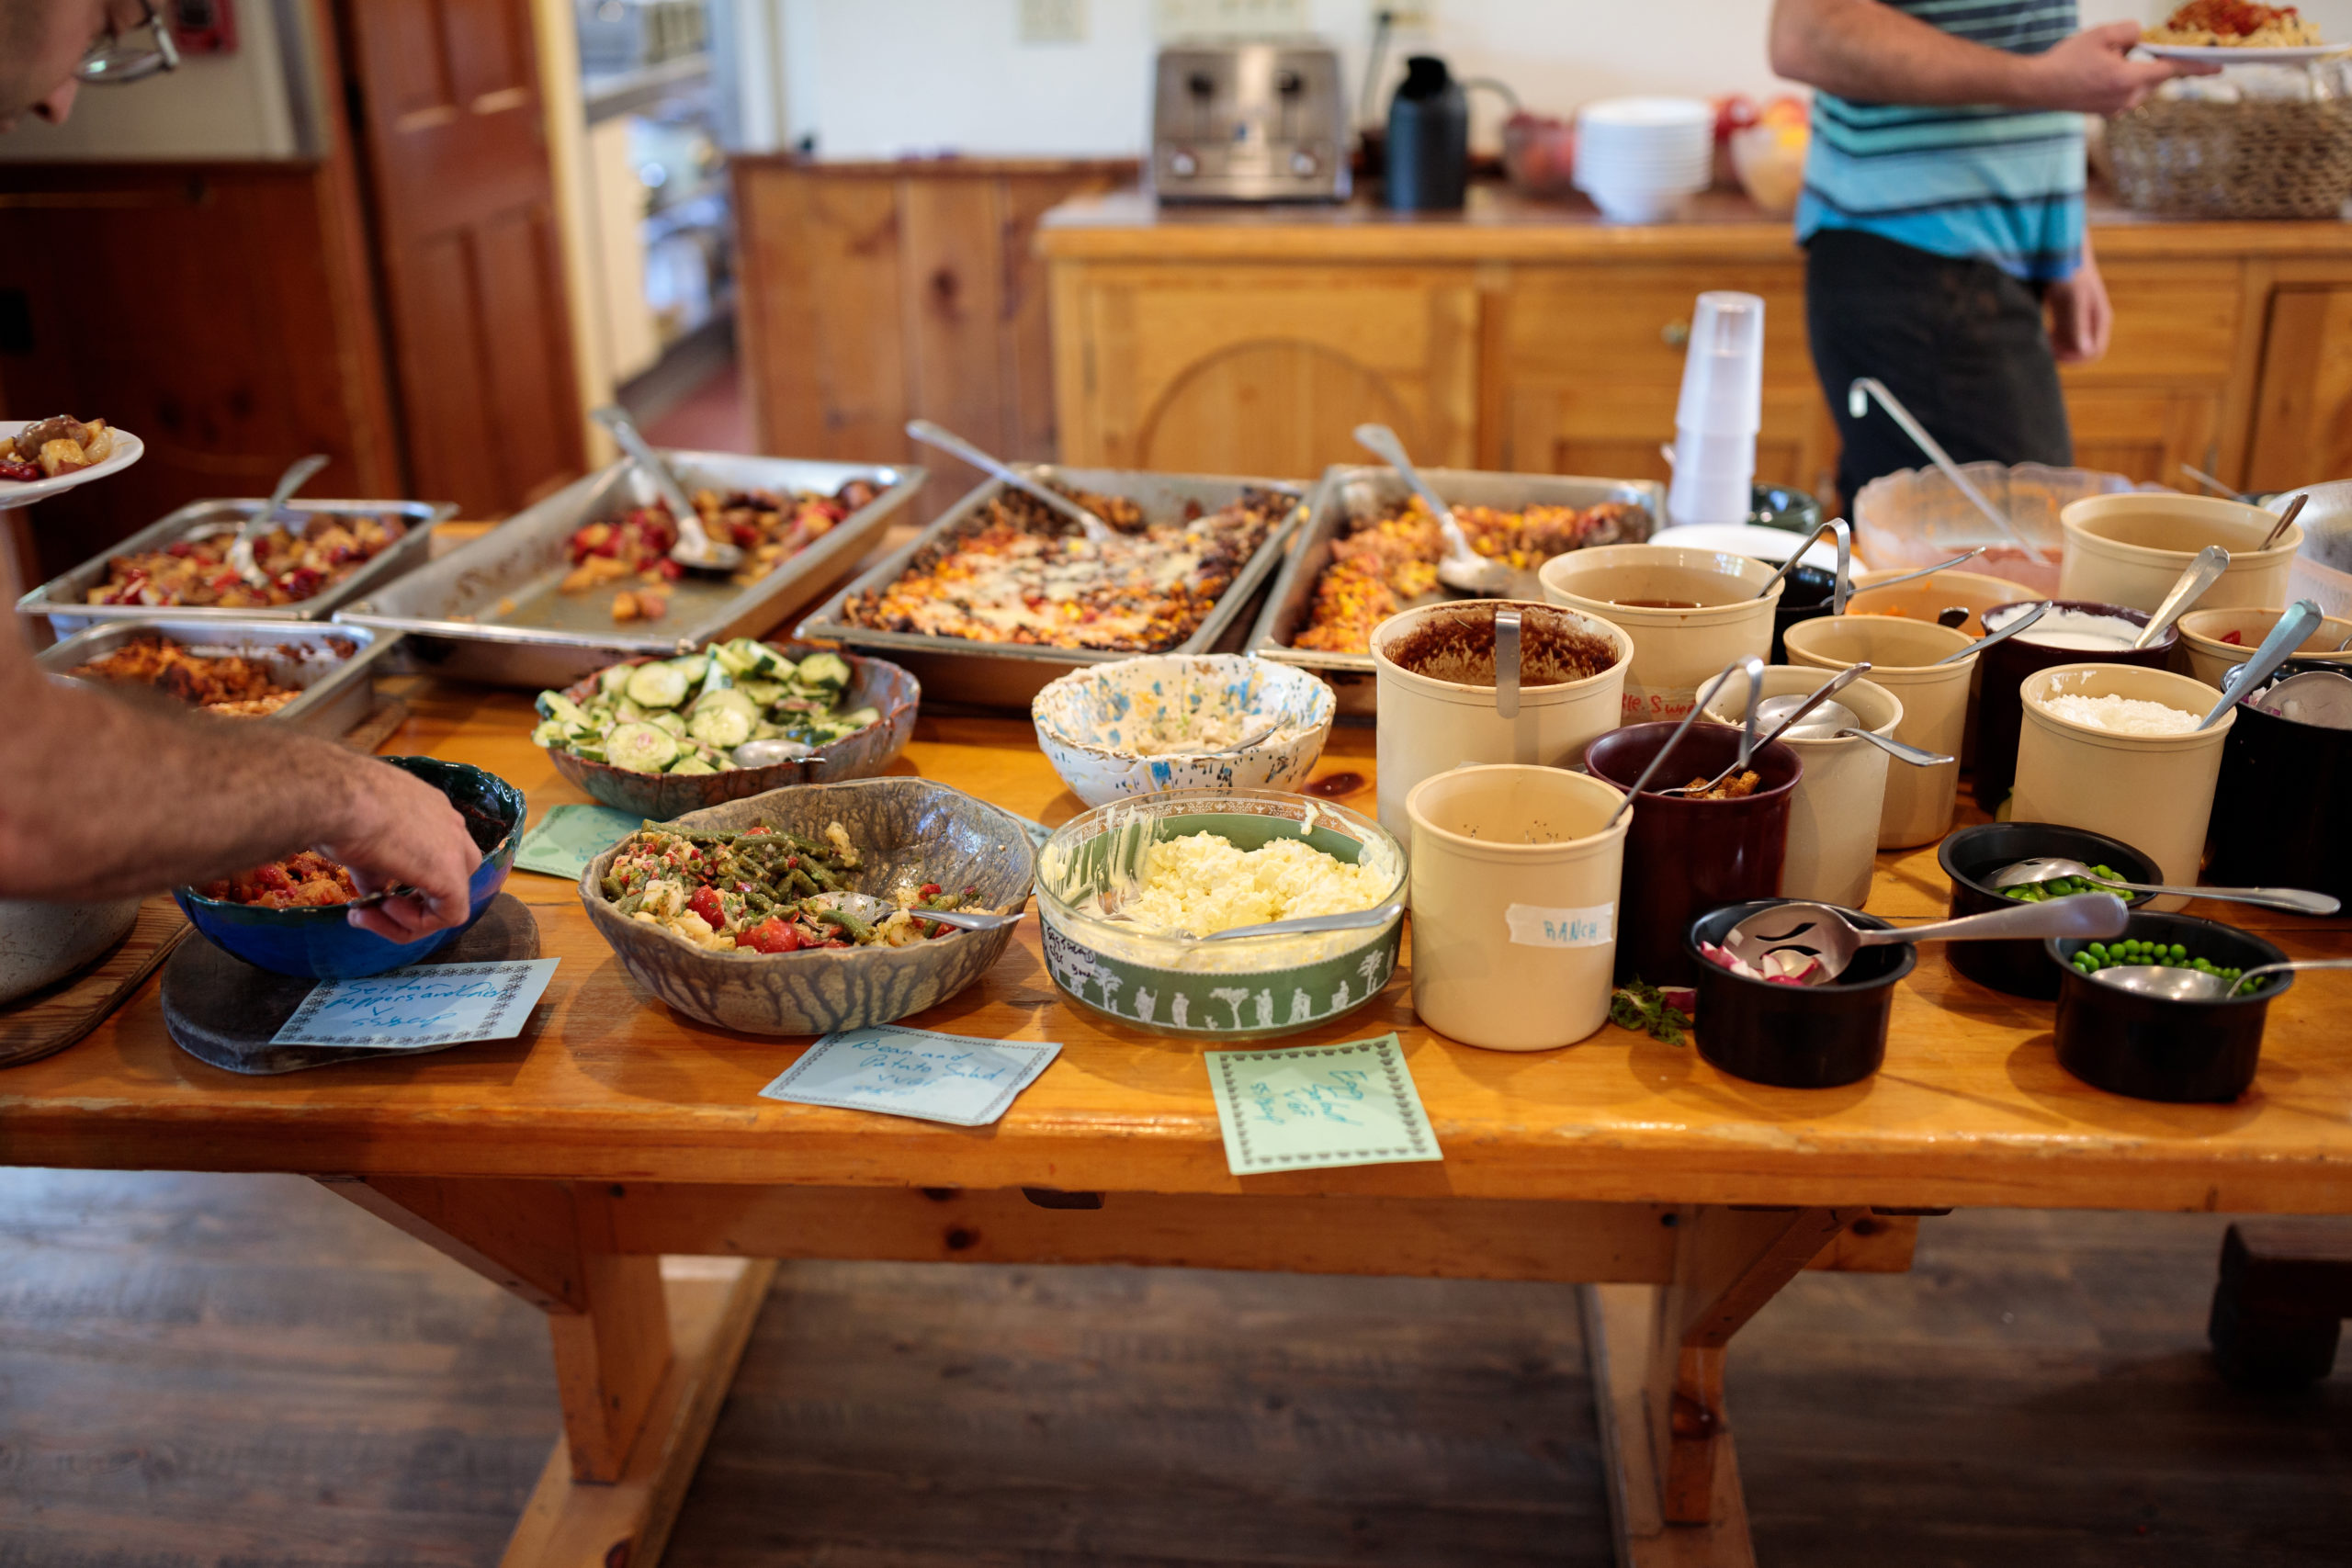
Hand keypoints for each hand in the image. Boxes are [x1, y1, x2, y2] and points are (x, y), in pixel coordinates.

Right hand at [318, 760, 480, 941]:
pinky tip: (384, 908)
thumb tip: (374, 894)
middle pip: (449, 875)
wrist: (334, 798)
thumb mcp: (358, 842)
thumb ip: (375, 870)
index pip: (434, 852)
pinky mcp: (452, 875)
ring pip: (450, 897)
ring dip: (407, 917)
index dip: (405, 879)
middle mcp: (448, 825)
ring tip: (367, 914)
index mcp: (429, 810)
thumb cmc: (335, 807)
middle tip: (373, 907)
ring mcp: (454, 847)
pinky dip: (416, 923)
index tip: (369, 887)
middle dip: (412, 901)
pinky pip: (450, 913)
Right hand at [2019, 21, 2220, 113]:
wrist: (2036, 86)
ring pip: (2142, 86)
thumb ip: (2131, 32)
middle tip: (2139, 48)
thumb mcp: (2102, 34)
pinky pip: (2127, 94)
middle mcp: (2127, 98)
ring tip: (2109, 60)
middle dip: (2155, 61)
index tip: (2218, 66)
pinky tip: (2103, 72)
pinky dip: (2125, 81)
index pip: (2172, 71)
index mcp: (2128, 79)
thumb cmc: (2066, 60)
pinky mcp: (2106, 112)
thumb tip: (2143, 39)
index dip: (2197, 66)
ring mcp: (2116, 109)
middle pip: (2157, 77)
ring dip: (2137, 71)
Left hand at [2047, 254, 2112, 363]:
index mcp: (2100, 319)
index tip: (2055, 356)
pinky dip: (2050, 341)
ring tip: (2039, 341)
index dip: (2076, 360)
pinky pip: (2060, 338)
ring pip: (2069, 347)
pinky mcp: (2065, 317)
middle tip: (2043, 349)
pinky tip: (2039, 335)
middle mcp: (2092, 322)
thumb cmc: (2070, 271)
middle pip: (2080, 352)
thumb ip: (2078, 324)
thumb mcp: (2073, 298)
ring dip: (2055, 349)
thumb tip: (2085, 351)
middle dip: (2063, 355)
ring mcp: (2079, 320)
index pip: (2094, 353)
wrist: (2060, 252)